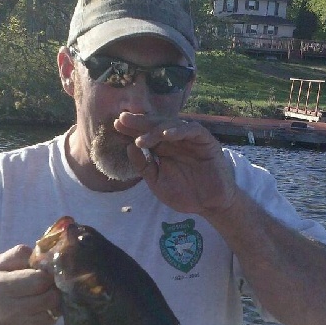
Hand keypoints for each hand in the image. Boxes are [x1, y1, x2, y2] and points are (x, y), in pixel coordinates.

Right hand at [0, 244, 61, 324]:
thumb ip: (16, 255)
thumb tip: (38, 252)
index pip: (40, 279)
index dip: (46, 274)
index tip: (43, 273)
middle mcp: (10, 310)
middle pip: (51, 296)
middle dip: (52, 288)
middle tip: (47, 286)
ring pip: (55, 311)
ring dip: (53, 303)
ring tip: (43, 298)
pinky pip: (51, 324)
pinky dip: (50, 316)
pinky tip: (39, 312)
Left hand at [114, 112, 236, 215]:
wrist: (209, 205)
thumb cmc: (184, 194)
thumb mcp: (157, 182)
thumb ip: (143, 166)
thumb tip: (128, 147)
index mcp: (163, 148)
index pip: (145, 134)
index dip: (131, 129)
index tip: (115, 126)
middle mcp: (175, 140)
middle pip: (156, 126)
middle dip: (139, 122)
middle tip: (123, 119)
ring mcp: (190, 139)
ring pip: (171, 125)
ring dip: (155, 129)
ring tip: (141, 138)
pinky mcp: (206, 141)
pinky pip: (192, 130)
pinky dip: (179, 130)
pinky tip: (165, 135)